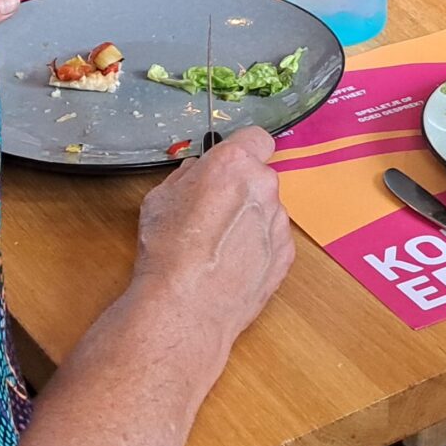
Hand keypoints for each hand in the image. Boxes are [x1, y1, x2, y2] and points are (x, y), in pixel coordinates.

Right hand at [132, 126, 294, 344]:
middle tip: (213, 213)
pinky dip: (257, 248)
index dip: (243, 150)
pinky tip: (232, 266)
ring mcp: (278, 222)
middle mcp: (263, 187)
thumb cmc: (169, 251)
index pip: (256, 138)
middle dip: (240, 190)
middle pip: (259, 177)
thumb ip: (186, 178)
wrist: (187, 307)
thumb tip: (195, 174)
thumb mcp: (160, 199)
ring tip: (219, 248)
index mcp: (234, 164)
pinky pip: (272, 240)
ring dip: (249, 221)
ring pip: (266, 210)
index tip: (232, 164)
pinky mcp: (286, 254)